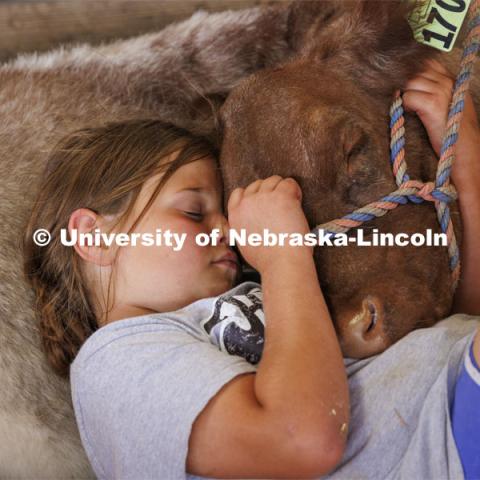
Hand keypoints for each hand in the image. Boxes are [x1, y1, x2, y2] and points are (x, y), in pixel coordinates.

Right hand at [227, 176, 310, 271]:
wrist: (281, 262)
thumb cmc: (267, 259)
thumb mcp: (244, 243)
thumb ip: (244, 227)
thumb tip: (252, 222)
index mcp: (236, 214)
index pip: (239, 192)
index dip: (253, 195)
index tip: (263, 203)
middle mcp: (247, 203)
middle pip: (257, 184)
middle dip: (269, 192)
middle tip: (280, 207)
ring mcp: (263, 198)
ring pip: (273, 180)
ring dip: (282, 189)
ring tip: (290, 206)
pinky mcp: (281, 196)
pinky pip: (289, 182)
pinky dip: (295, 190)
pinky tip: (297, 202)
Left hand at [402, 59, 479, 187]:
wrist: (465, 150)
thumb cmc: (454, 132)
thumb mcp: (449, 105)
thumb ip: (434, 91)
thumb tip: (411, 85)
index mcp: (452, 80)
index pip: (427, 63)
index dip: (413, 72)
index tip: (406, 84)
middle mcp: (447, 82)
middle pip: (415, 71)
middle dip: (406, 84)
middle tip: (404, 99)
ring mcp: (441, 91)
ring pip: (410, 82)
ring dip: (405, 95)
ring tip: (411, 108)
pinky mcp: (432, 104)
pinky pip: (408, 97)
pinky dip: (405, 106)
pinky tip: (412, 114)